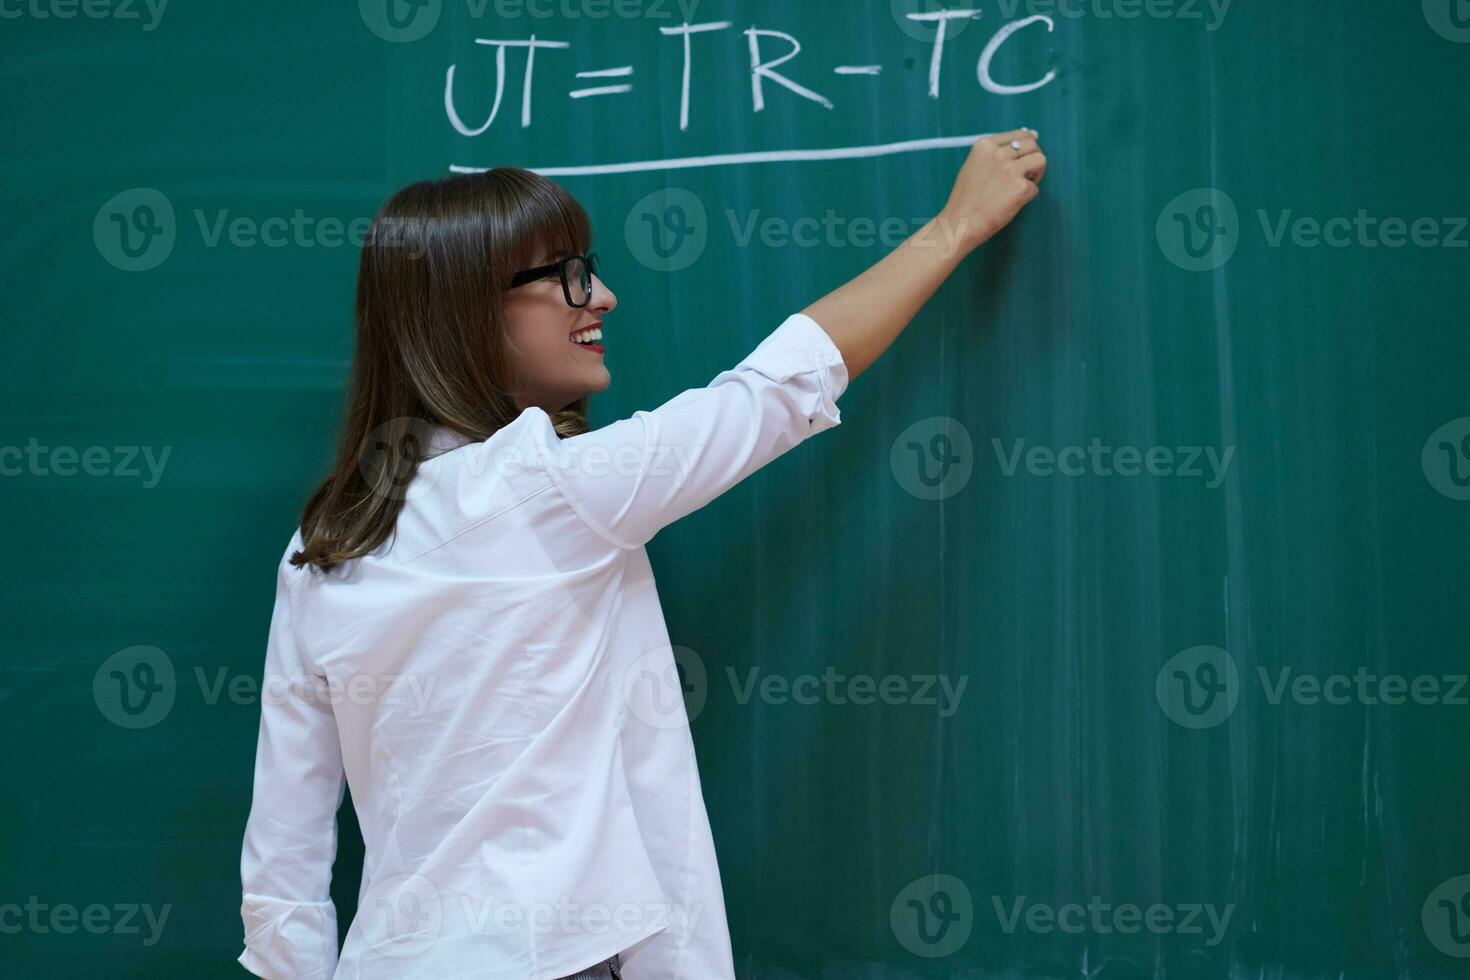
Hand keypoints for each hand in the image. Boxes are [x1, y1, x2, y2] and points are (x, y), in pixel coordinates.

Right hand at [938, 129, 1046, 251]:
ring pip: (1040, 159)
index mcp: (984, 145)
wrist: (960, 224)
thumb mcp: (975, 165)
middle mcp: (997, 154)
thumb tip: (1034, 134)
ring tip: (1022, 185)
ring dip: (1036, 172)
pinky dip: (1028, 195)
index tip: (1023, 158)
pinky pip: (1035, 186)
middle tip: (1023, 175)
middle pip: (1031, 145)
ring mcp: (1010, 170)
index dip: (1024, 147)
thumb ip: (998, 151)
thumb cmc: (967, 198)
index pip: (1018, 135)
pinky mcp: (1021, 188)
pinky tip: (1012, 202)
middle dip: (1032, 158)